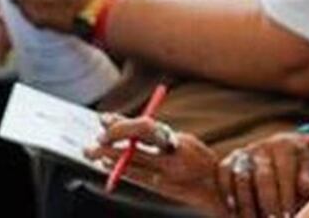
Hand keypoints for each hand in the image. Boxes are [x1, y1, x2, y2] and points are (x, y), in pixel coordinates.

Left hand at [85, 114, 226, 213]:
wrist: (215, 186)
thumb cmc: (198, 160)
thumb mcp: (183, 141)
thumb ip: (159, 135)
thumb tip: (131, 125)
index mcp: (177, 139)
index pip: (145, 127)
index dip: (122, 124)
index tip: (106, 121)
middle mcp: (171, 156)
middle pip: (135, 143)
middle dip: (111, 139)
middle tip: (97, 138)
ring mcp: (166, 173)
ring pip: (129, 161)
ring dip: (107, 155)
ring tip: (93, 151)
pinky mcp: (161, 187)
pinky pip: (134, 176)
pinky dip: (118, 168)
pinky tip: (107, 164)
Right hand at [217, 133, 308, 217]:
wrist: (280, 148)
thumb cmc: (297, 163)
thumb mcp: (306, 165)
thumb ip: (307, 177)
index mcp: (285, 146)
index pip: (285, 174)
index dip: (286, 197)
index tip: (289, 216)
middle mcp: (262, 147)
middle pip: (263, 177)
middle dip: (268, 203)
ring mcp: (243, 153)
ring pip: (241, 178)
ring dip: (246, 204)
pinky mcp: (228, 161)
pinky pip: (223, 176)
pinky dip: (226, 195)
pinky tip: (232, 213)